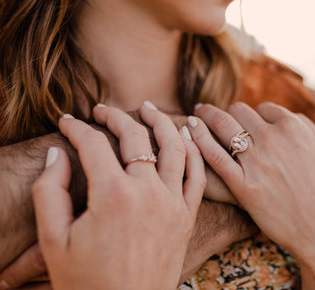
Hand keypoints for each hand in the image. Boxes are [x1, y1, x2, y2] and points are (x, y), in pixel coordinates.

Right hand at [31, 103, 205, 289]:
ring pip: (174, 147)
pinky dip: (194, 151)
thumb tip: (58, 153)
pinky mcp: (187, 216)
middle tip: (101, 111)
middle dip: (116, 117)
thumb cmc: (86, 281)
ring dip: (161, 122)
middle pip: (135, 137)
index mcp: (112, 196)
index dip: (77, 128)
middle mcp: (148, 193)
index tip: (67, 122)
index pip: (94, 144)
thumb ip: (49, 192)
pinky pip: (198, 175)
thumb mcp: (54, 240)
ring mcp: (173, 203)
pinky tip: (186, 135)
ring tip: (148, 108)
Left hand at [187, 102, 314, 288]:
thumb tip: (291, 117)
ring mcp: (256, 162)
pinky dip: (199, 140)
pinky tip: (190, 130)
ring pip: (222, 125)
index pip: (263, 108)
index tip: (246, 122)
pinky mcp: (242, 186)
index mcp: (293, 128)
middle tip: (214, 114)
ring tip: (197, 115)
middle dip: (227, 112)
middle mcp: (273, 139)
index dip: (253, 115)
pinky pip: (214, 156)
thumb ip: (308, 127)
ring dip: (207, 116)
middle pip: (239, 111)